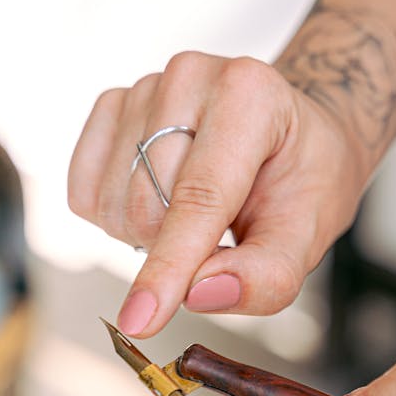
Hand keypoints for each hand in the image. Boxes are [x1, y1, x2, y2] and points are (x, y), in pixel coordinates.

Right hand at [68, 52, 366, 336]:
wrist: (293, 134)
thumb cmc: (303, 180)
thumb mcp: (310, 235)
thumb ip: (267, 276)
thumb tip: (200, 295)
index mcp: (251, 94)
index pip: (199, 197)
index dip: (169, 266)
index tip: (141, 321)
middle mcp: (190, 75)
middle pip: (148, 207)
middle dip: (176, 251)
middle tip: (223, 236)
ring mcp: (144, 86)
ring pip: (112, 205)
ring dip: (148, 235)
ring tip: (198, 214)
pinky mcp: (110, 106)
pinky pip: (85, 193)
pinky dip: (117, 217)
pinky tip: (160, 201)